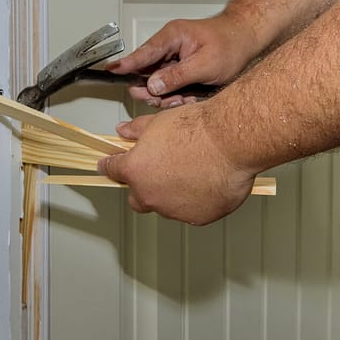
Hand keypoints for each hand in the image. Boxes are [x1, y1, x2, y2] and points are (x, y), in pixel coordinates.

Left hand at [97, 104, 256, 224]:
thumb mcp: (158, 121)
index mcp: (135, 170)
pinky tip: (205, 184)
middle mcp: (150, 194)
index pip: (113, 170)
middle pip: (136, 197)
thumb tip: (123, 130)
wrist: (230, 141)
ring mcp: (173, 209)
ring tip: (189, 173)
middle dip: (141, 187)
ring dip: (170, 194)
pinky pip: (190, 212)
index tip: (110, 165)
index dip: (111, 166)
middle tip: (156, 171)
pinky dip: (194, 202)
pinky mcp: (197, 217)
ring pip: (165, 206)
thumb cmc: (197, 130)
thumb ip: (136, 130)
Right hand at [106, 16, 260, 107]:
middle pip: (147, 73)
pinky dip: (177, 94)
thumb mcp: (205, 64)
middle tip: (165, 100)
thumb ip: (177, 76)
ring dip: (169, 95)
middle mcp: (169, 46)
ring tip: (186, 98)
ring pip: (158, 83)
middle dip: (155, 91)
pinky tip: (190, 96)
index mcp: (172, 36)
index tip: (110, 70)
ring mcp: (173, 58)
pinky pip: (169, 85)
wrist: (246, 41)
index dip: (126, 64)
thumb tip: (152, 85)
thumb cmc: (231, 44)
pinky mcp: (178, 68)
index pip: (143, 53)